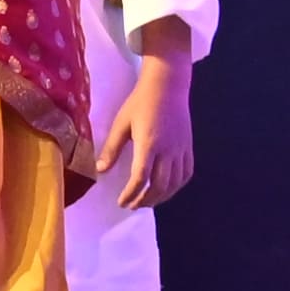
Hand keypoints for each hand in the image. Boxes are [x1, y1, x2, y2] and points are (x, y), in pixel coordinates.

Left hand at [99, 60, 193, 209]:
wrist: (168, 86)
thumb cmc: (140, 101)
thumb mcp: (121, 123)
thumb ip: (112, 148)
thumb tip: (101, 170)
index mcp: (149, 143)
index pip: (141, 178)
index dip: (131, 194)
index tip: (122, 202)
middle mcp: (168, 150)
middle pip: (160, 186)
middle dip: (145, 200)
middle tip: (132, 204)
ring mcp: (181, 150)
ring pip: (175, 184)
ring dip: (161, 197)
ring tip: (147, 201)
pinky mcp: (189, 147)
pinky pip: (186, 174)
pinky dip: (177, 186)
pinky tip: (167, 188)